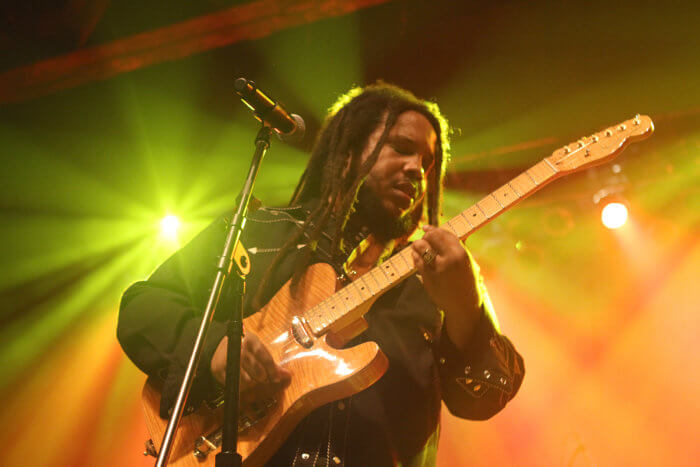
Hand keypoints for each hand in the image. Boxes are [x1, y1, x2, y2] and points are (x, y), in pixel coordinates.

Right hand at [210, 331, 290, 401]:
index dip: (272, 370)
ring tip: (250, 376)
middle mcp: (238, 348)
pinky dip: (241, 386)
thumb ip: (272, 364)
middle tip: (263, 378)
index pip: (264, 357)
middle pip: (256, 370)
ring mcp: (228, 359)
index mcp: (251, 340)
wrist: (219, 348)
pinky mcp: (219, 370)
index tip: (277, 379)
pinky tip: (241, 378)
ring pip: (247, 380)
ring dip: (252, 382)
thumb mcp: (258, 351)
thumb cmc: (244, 350)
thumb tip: (287, 375)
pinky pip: (236, 384)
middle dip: (262, 377)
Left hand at [411, 225, 480, 348]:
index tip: (426, 228)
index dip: (433, 229)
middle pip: (430, 238)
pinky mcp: (427, 277)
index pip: (443, 234)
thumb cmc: (467, 283)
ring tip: (418, 247)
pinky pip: (416, 261)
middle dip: (425, 236)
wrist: (463, 306)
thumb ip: (456, 248)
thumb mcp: (467, 263)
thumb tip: (440, 233)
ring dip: (417, 245)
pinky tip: (417, 257)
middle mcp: (448, 259)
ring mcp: (436, 269)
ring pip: (420, 247)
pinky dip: (415, 257)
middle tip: (423, 239)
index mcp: (461, 254)